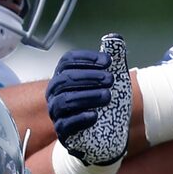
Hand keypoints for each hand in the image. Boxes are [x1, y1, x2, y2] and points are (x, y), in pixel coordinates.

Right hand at [46, 33, 135, 167]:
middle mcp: (57, 92)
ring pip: (65, 101)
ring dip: (87, 96)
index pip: (68, 61)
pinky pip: (65, 124)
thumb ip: (113, 61)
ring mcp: (57, 112)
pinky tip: (95, 115)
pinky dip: (80, 119)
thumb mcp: (112, 81)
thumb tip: (115, 38)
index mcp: (65, 75)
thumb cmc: (105, 104)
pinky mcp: (63, 132)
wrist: (106, 134)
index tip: (108, 61)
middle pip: (66, 79)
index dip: (87, 59)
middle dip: (89, 77)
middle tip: (110, 79)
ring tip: (107, 96)